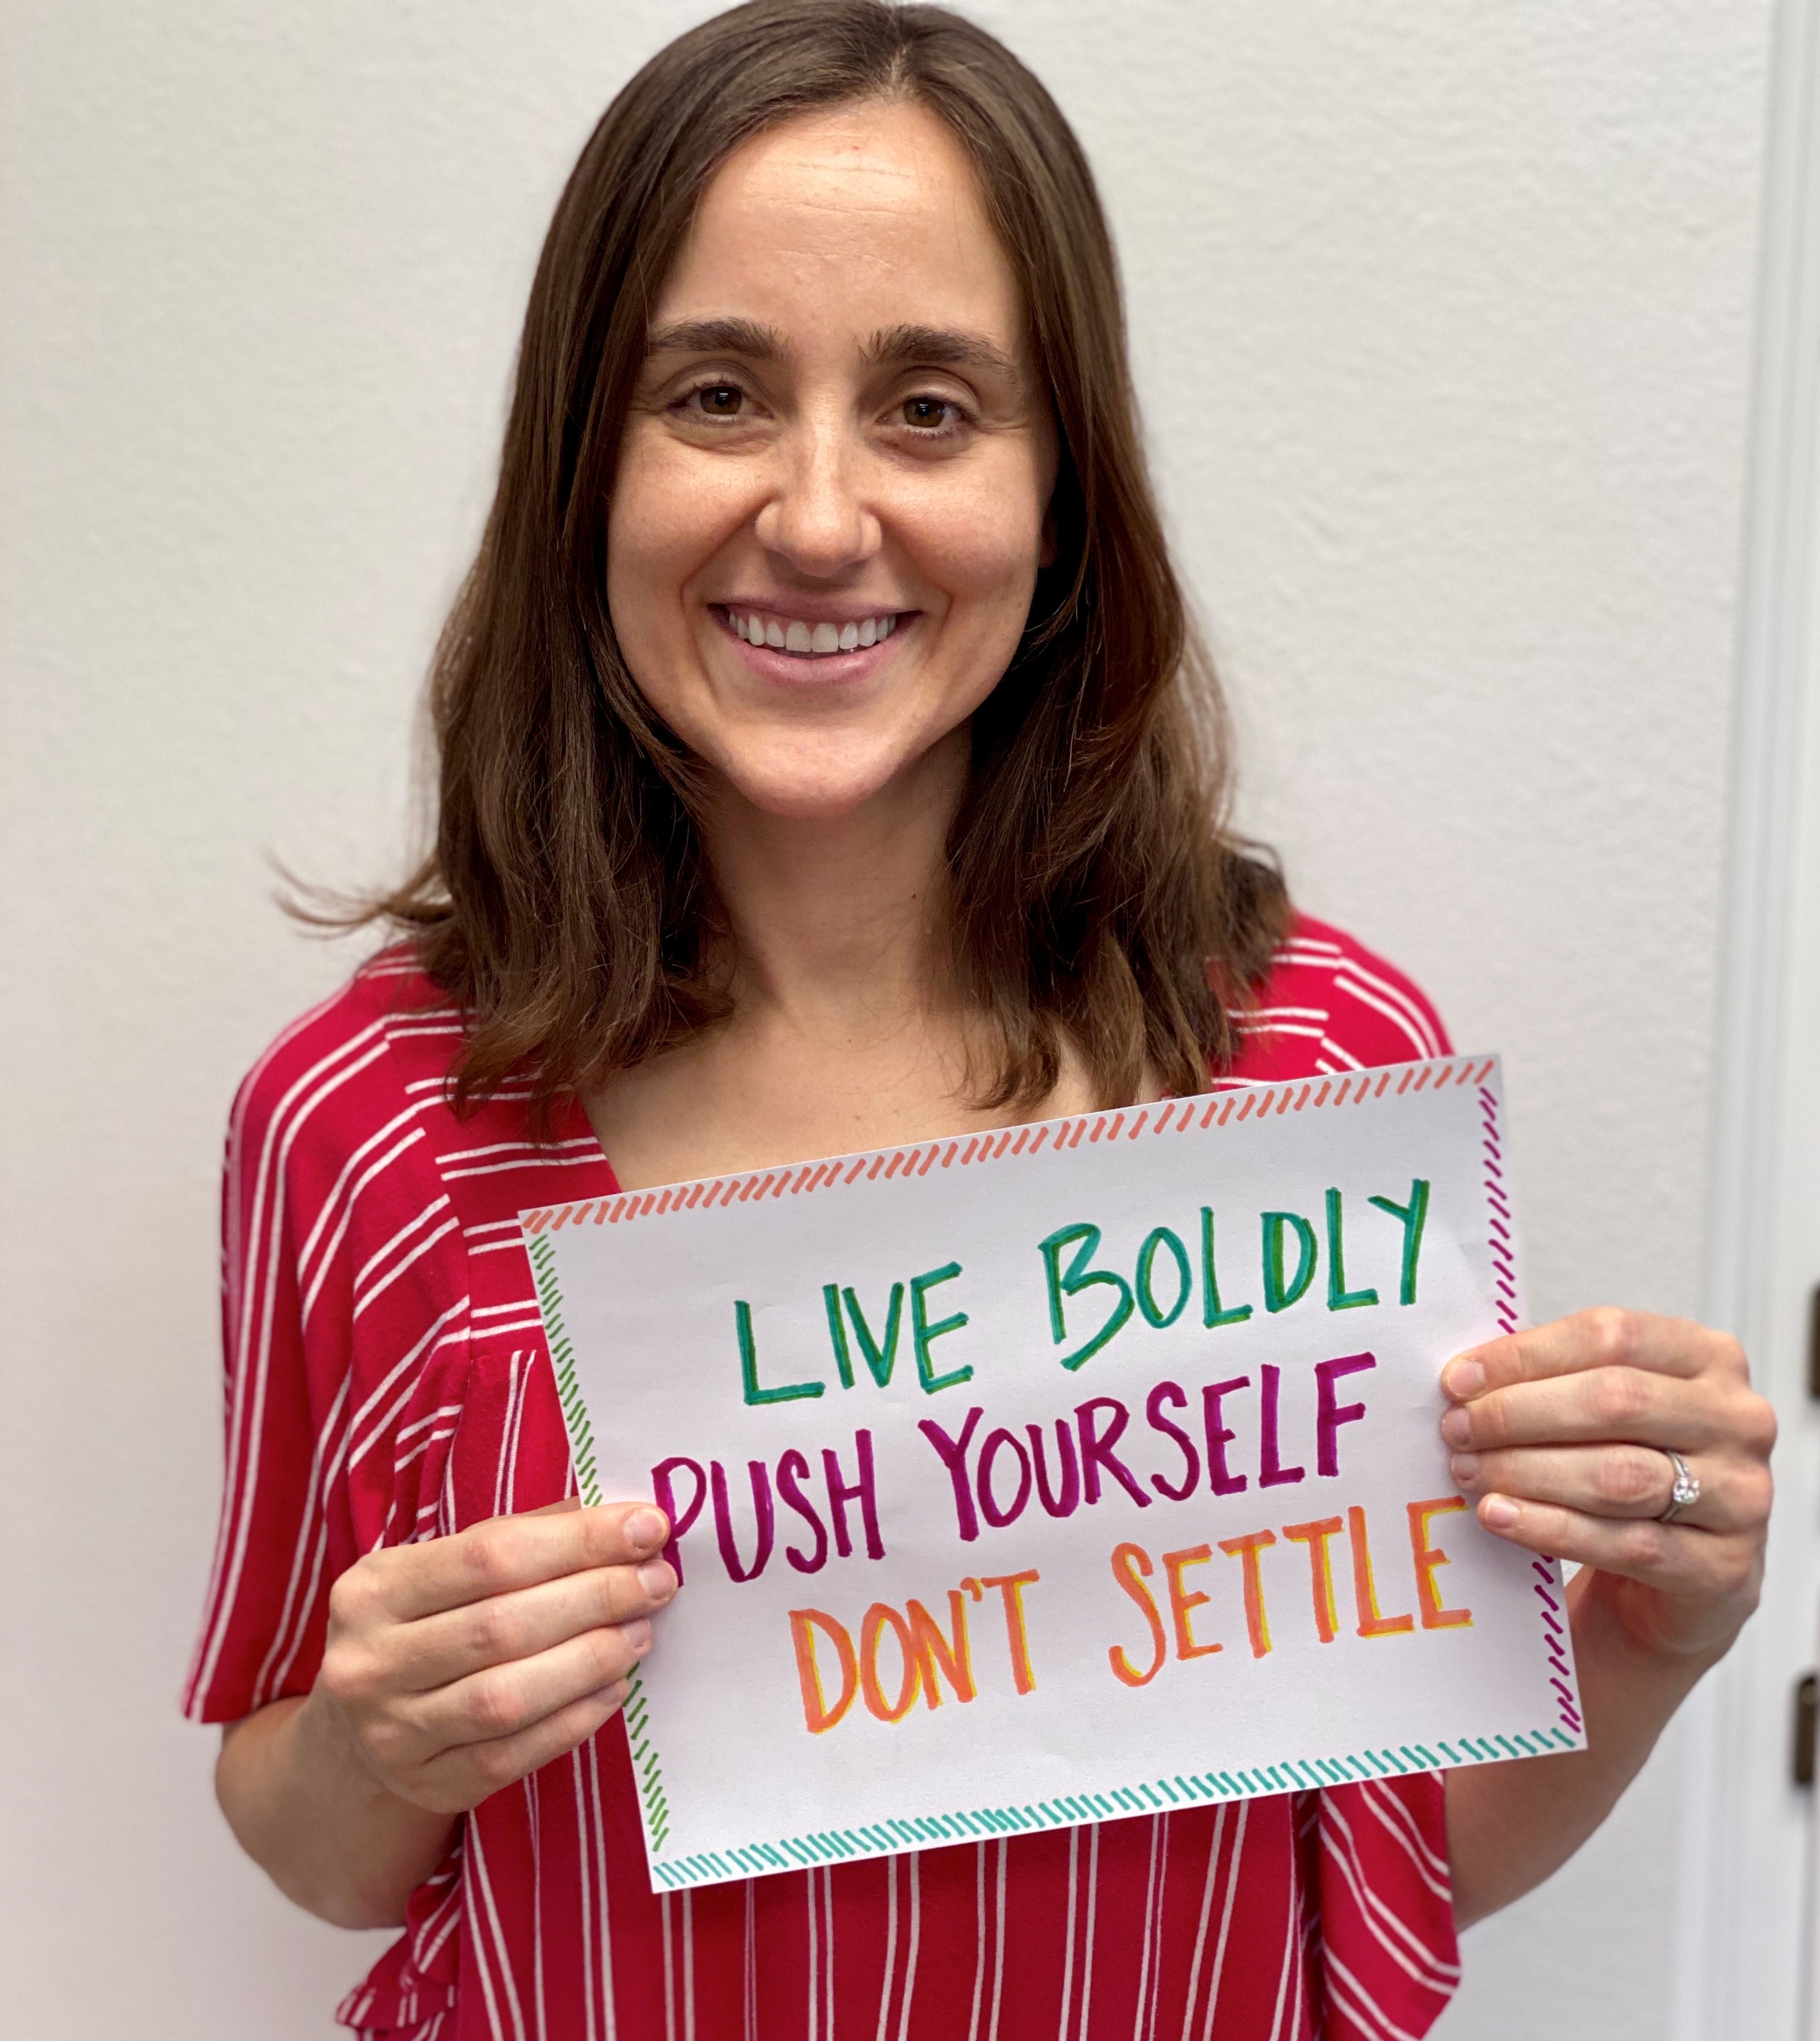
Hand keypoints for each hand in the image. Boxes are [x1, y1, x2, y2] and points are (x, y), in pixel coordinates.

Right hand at [309, 1499, 675, 1813]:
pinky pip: (511, 1756)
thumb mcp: (444, 1569)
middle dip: (596, 1598)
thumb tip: (619, 1520)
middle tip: (657, 1581)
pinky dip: (573, 1719)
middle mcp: (370, 1663)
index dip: (577, 1541)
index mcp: (372, 1589)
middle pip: (502, 1626)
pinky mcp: (427, 1786)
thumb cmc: (425, 1624)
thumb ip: (521, 1538)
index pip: (489, 1555)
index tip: (647, 1527)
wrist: (358, 1729)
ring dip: (590, 1660)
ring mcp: (393, 1733)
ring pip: (506, 1697)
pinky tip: (613, 1688)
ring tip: (640, 1632)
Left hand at [1441, 1308, 1773, 1660]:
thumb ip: (1557, 1381)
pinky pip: (1624, 1542)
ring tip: (1468, 1472)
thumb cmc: (1635, 1469)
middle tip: (1457, 1430)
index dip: (1526, 1355)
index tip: (1457, 1379)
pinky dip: (1550, 1526)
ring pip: (1618, 1475)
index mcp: (1710, 1358)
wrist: (1687, 1579)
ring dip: (1526, 1471)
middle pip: (1615, 1401)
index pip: (1612, 1336)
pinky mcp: (1723, 1567)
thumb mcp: (1608, 1412)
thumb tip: (1466, 1377)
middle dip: (1518, 1414)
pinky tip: (1500, 1516)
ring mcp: (1740, 1494)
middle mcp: (1738, 1419)